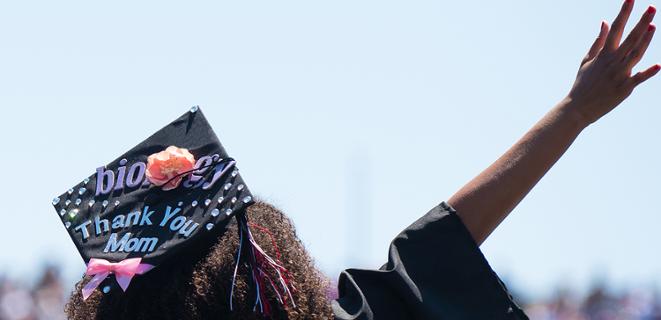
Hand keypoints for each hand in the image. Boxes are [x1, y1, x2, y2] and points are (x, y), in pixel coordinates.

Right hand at [567, 0, 658, 125]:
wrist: (579, 108)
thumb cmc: (583, 83)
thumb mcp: (587, 60)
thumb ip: (598, 41)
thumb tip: (604, 22)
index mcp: (603, 54)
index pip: (615, 29)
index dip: (624, 13)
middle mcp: (612, 62)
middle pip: (630, 38)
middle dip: (641, 22)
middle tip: (652, 8)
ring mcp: (619, 74)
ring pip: (636, 54)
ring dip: (646, 40)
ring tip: (654, 26)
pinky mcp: (625, 88)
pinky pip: (639, 78)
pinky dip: (648, 73)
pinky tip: (658, 66)